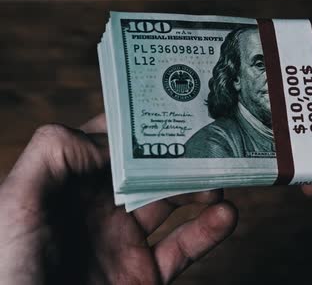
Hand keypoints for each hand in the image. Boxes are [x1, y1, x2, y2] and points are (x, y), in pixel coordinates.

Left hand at [0, 115, 237, 284]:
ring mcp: (124, 244)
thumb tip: (110, 141)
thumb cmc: (9, 272)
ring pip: (174, 205)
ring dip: (202, 188)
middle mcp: (99, 211)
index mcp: (69, 188)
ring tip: (221, 179)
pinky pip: (184, 249)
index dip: (139, 124)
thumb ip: (54, 155)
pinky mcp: (144, 276)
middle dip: (181, 155)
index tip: (170, 106)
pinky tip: (226, 215)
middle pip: (150, 171)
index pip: (108, 144)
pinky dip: (209, 231)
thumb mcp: (16, 204)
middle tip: (210, 143)